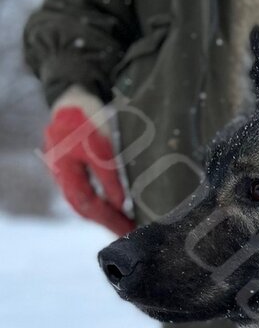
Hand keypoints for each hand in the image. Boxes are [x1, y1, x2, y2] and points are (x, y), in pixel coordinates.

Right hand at [43, 88, 133, 235]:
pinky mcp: (71, 165)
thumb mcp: (102, 146)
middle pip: (82, 206)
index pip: (86, 203)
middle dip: (106, 221)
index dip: (108, 219)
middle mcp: (60, 172)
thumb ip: (109, 177)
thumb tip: (121, 206)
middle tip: (129, 233)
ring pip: (83, 200)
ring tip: (125, 224)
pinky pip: (85, 190)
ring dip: (104, 213)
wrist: (75, 94)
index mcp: (63, 168)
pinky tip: (115, 207)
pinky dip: (100, 201)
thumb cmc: (88, 116)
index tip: (127, 231)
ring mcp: (64, 169)